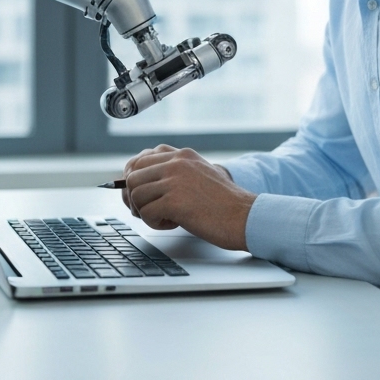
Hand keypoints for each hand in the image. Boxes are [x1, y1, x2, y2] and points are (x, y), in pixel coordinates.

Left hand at [120, 144, 254, 250]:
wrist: (247, 217)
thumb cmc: (225, 203)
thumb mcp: (199, 175)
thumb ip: (174, 172)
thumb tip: (139, 181)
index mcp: (182, 155)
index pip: (140, 160)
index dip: (133, 179)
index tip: (138, 194)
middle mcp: (176, 163)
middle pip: (132, 177)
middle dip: (134, 198)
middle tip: (147, 211)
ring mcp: (175, 180)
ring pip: (136, 194)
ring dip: (144, 211)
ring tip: (165, 218)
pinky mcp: (175, 201)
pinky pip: (146, 212)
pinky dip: (154, 223)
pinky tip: (173, 224)